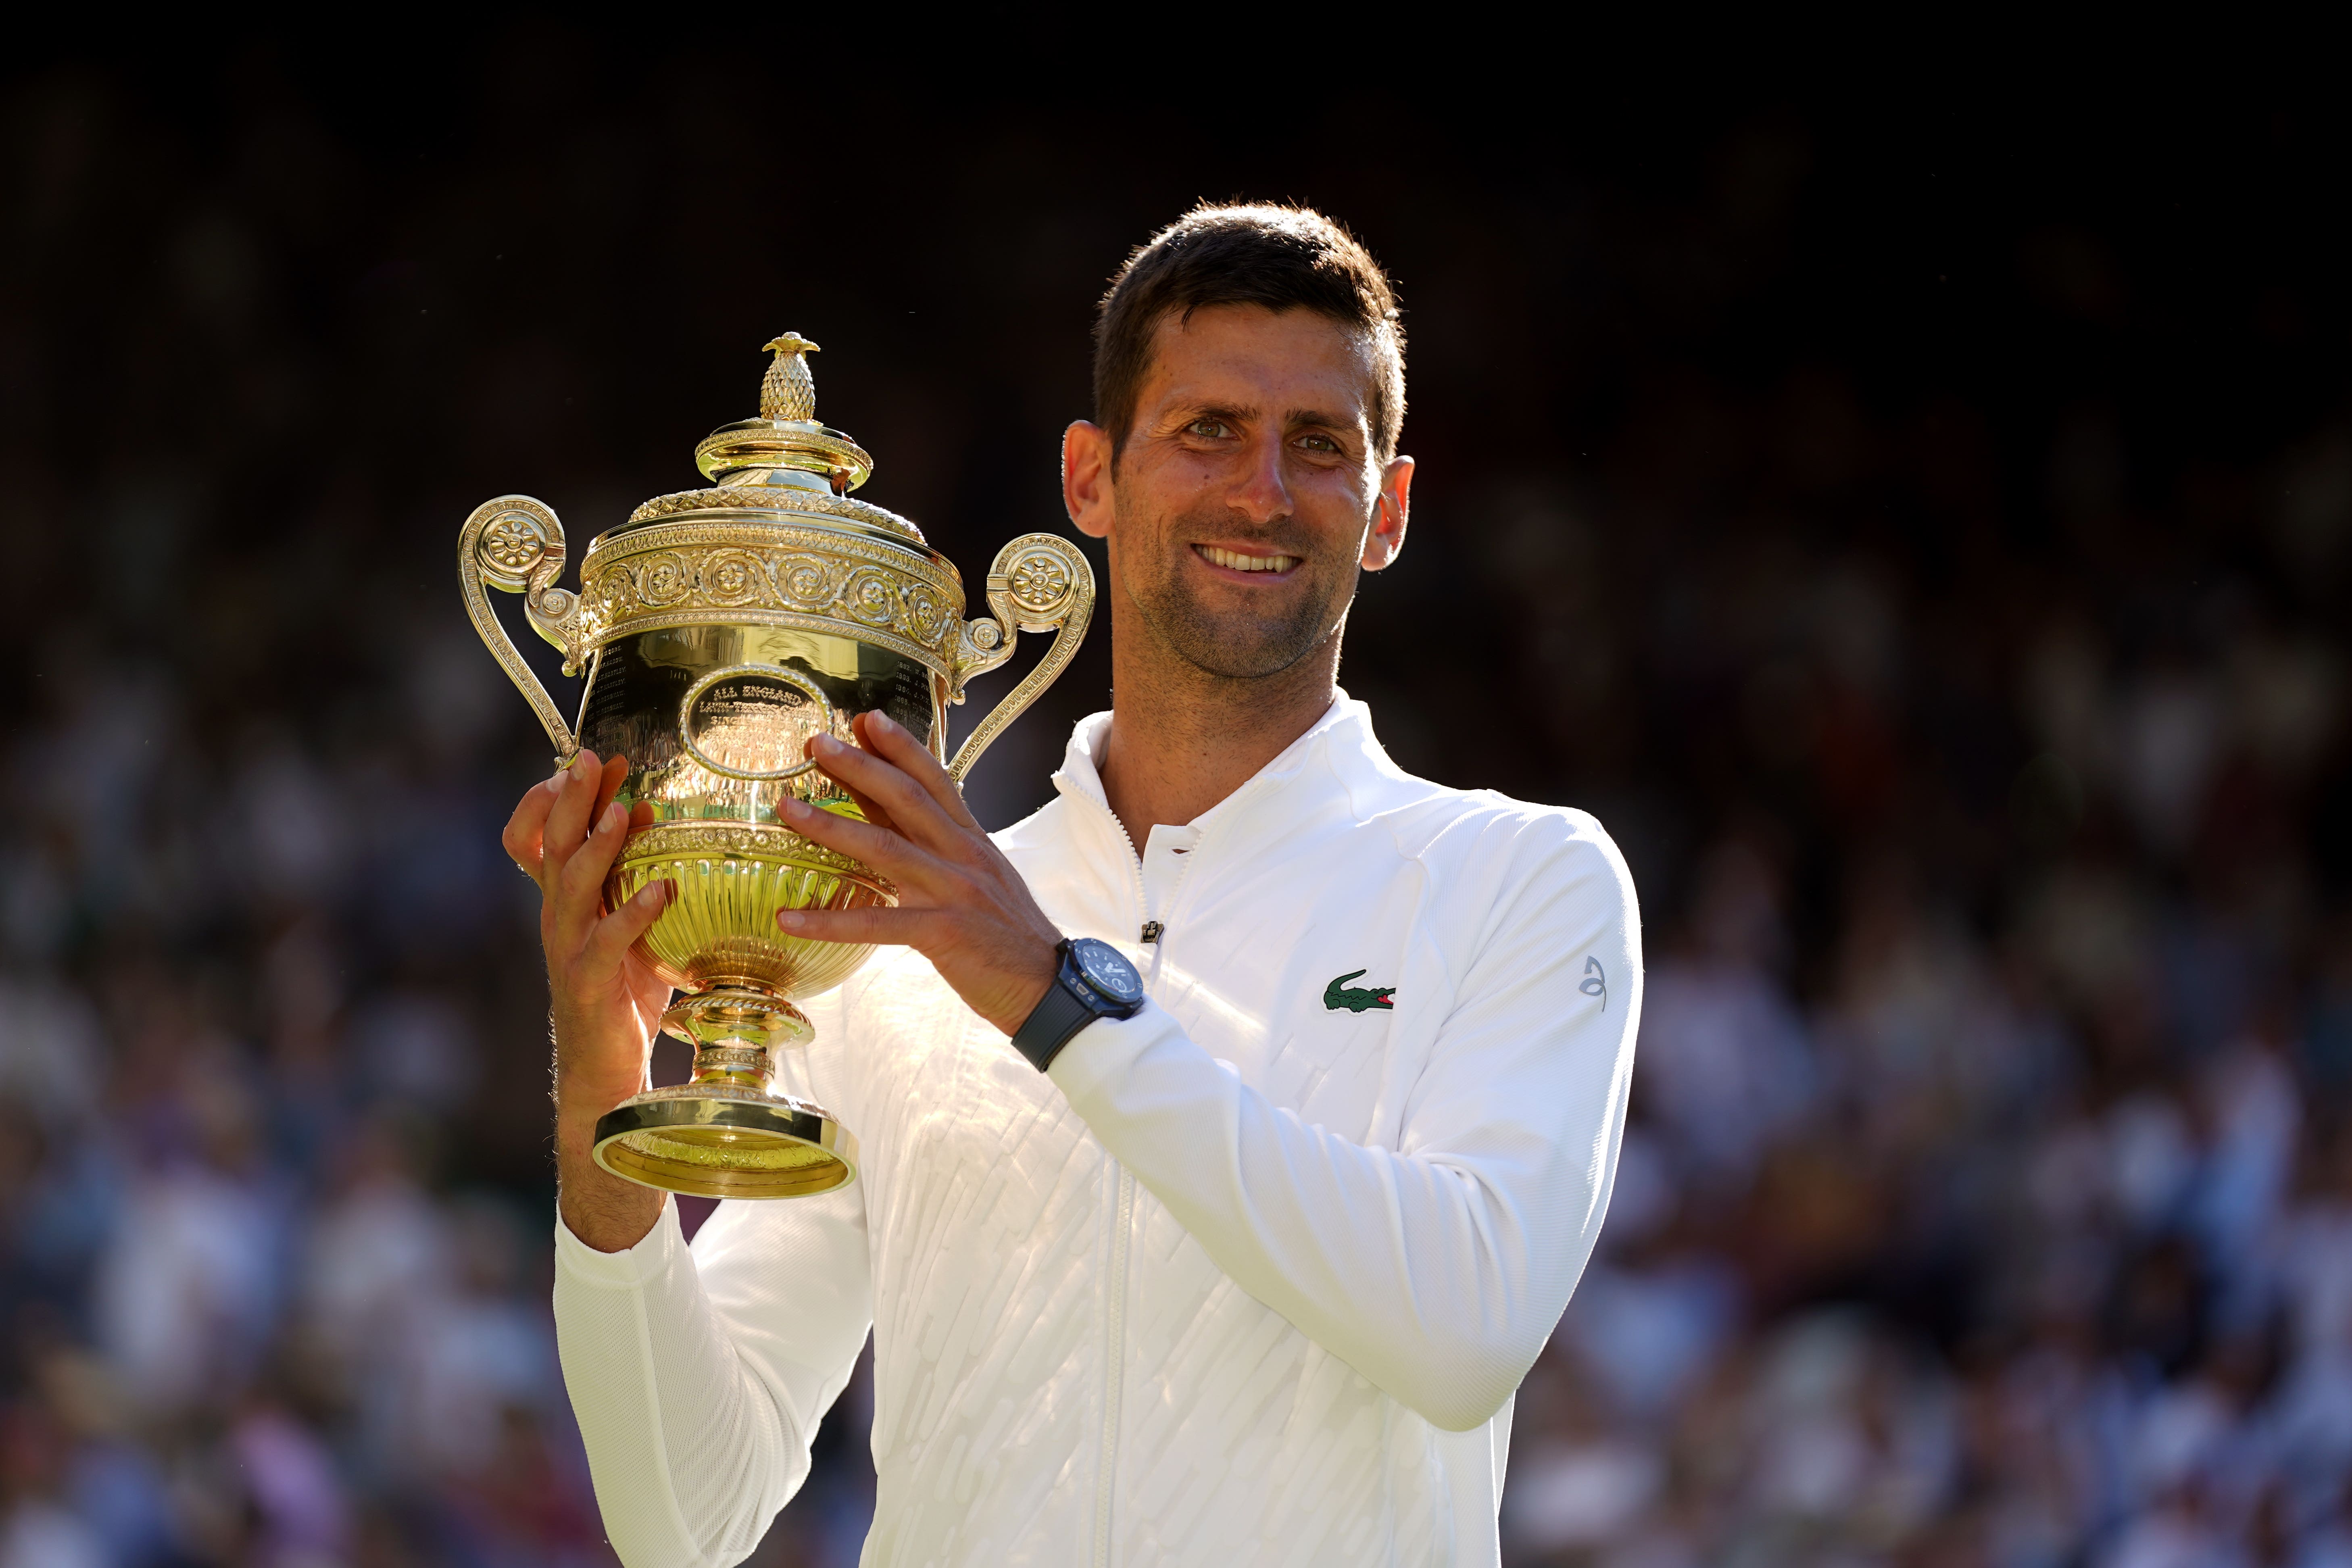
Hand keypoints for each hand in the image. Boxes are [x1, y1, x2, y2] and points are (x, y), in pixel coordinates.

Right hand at [503, 749, 673, 1250]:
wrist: (604, 1079)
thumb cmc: (624, 1002)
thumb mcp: (631, 936)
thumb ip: (638, 889)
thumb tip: (667, 835)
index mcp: (565, 904)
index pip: (537, 839)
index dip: (553, 799)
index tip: (592, 760)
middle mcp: (557, 921)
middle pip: (551, 848)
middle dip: (570, 800)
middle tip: (592, 759)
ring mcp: (567, 953)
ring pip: (569, 886)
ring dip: (597, 846)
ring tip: (623, 811)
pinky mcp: (587, 987)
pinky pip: (606, 943)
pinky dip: (634, 913)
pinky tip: (663, 890)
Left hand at [777, 712, 1061, 1036]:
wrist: (1049, 987)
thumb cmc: (1007, 936)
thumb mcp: (979, 879)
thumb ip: (938, 848)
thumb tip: (895, 820)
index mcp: (973, 841)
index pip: (936, 780)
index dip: (901, 747)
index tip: (866, 719)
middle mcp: (964, 856)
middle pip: (906, 799)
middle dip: (859, 766)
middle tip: (816, 742)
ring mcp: (954, 892)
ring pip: (885, 848)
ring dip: (831, 826)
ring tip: (789, 809)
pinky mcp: (943, 934)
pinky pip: (876, 923)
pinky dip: (830, 921)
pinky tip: (789, 919)